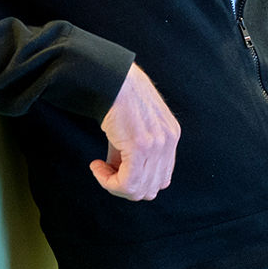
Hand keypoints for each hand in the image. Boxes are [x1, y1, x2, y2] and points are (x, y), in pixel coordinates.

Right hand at [89, 63, 180, 200]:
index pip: (162, 178)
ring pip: (139, 189)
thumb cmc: (119, 100)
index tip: (117, 171)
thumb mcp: (133, 130)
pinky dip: (107, 181)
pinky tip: (96, 166)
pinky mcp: (140, 145)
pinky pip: (127, 182)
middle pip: (152, 188)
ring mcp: (157, 144)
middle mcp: (169, 141)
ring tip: (100, 168)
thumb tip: (118, 175)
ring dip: (114, 185)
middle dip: (126, 188)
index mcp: (171, 136)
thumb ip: (131, 154)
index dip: (138, 182)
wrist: (113, 80)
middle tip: (107, 173)